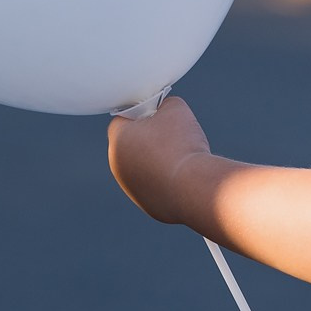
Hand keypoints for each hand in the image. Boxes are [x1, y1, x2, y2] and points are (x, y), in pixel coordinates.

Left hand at [107, 95, 211, 223]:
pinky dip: (168, 181)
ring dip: (158, 161)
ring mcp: (131, 188)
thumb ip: (165, 104)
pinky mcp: (147, 205)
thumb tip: (165, 110)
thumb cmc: (182, 145)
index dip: (142, 114)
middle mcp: (118, 166)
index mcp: (118, 139)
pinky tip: (183, 177)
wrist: (193, 188)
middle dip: (150, 139)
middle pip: (132, 145)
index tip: (159, 116)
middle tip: (173, 136)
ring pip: (144, 168)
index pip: (123, 119)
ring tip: (181, 158)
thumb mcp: (176, 108)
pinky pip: (156, 187)